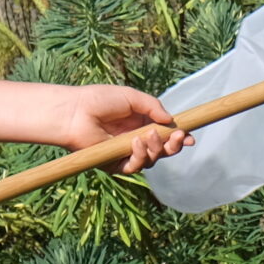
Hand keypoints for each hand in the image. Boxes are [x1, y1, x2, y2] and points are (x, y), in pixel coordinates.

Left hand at [48, 84, 194, 174]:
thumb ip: (153, 106)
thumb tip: (171, 120)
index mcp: (140, 123)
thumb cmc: (99, 100)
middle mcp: (135, 140)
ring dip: (156, 148)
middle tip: (179, 137)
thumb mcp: (131, 97)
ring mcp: (126, 153)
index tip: (189, 135)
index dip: (178, 136)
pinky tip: (137, 142)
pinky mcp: (115, 164)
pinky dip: (140, 156)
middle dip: (174, 145)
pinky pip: (134, 167)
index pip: (164, 133)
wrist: (74, 112)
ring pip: (152, 159)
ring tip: (150, 135)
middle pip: (162, 149)